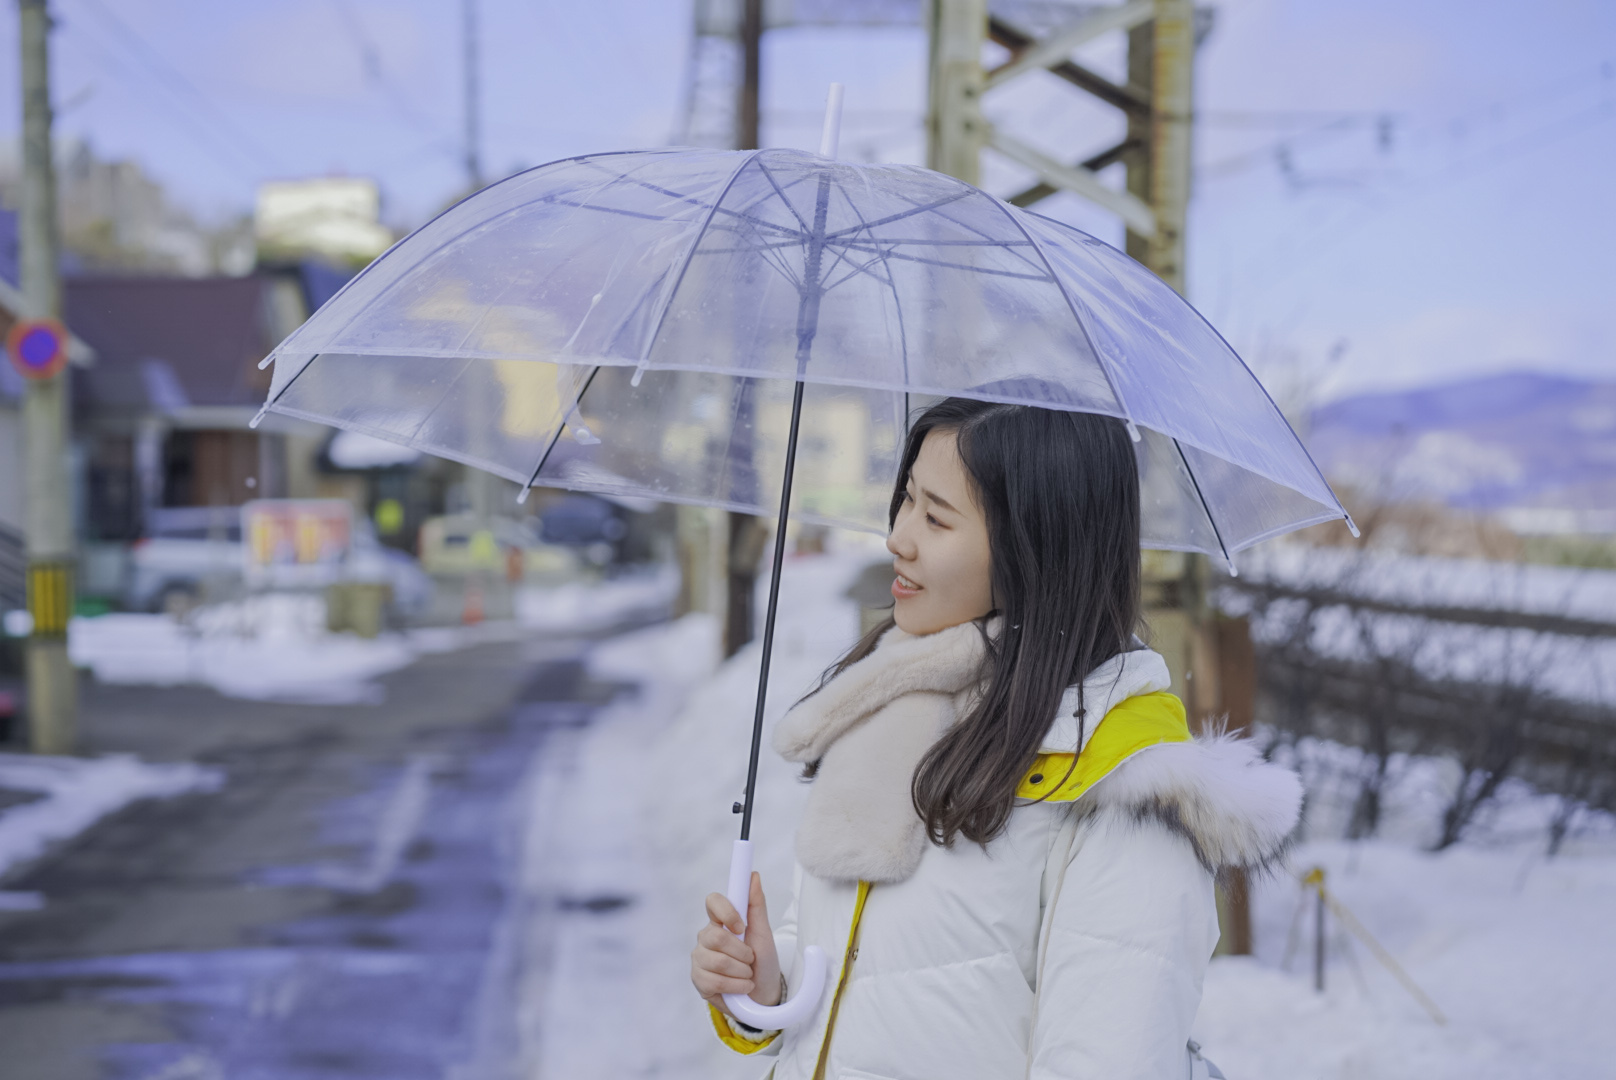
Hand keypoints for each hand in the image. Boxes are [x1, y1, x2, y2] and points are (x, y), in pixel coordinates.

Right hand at [690, 871, 782, 1015]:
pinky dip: (735, 986)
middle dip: (741, 952)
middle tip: (750, 959)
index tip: (741, 927)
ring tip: (747, 975)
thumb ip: (756, 904)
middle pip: (716, 936)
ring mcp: (700, 959)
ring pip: (716, 961)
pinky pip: (713, 981)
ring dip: (741, 972)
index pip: (712, 901)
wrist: (764, 995)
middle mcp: (706, 937)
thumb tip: (753, 875)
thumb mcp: (764, 933)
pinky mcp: (698, 980)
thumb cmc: (763, 962)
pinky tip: (741, 987)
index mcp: (721, 921)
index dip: (726, 912)